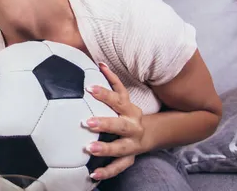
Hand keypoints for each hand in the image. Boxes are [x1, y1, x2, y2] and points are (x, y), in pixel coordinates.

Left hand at [83, 62, 145, 180]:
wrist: (151, 134)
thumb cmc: (127, 113)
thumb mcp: (124, 98)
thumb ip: (112, 81)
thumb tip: (98, 61)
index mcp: (130, 109)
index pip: (118, 99)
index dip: (104, 92)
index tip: (89, 87)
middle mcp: (133, 126)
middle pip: (120, 124)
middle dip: (104, 123)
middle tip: (86, 122)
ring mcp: (132, 144)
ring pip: (120, 148)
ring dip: (105, 149)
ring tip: (88, 149)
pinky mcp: (129, 158)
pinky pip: (119, 167)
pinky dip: (106, 172)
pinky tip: (93, 175)